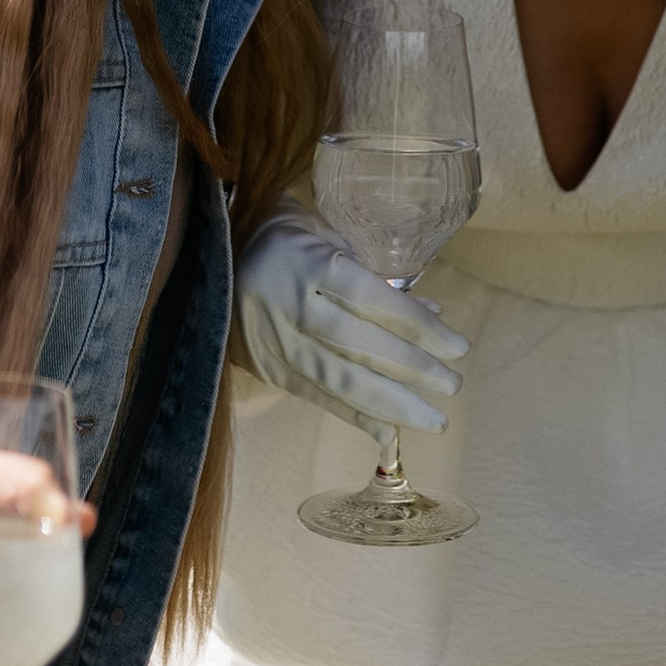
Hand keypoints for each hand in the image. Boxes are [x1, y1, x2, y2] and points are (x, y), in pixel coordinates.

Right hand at [237, 209, 467, 436]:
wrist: (208, 260)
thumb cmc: (282, 237)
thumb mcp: (326, 234)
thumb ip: (375, 273)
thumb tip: (430, 312)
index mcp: (310, 264)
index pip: (375, 301)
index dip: (419, 327)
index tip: (458, 347)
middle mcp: (293, 307)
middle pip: (362, 346)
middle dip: (414, 370)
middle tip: (454, 387)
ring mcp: (278, 343)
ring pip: (342, 380)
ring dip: (392, 404)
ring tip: (434, 420)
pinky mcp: (269, 370)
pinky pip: (318, 398)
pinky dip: (355, 416)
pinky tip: (389, 431)